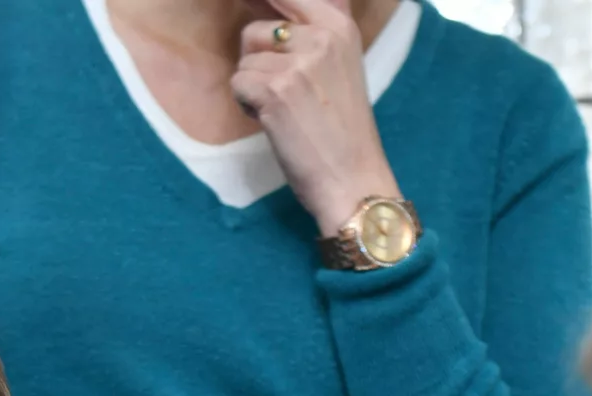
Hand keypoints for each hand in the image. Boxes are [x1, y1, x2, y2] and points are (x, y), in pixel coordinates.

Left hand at [232, 0, 402, 231]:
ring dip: (253, 87)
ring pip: (245, 60)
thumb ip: (312, 34)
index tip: (263, 44)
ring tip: (282, 112)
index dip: (262, 6)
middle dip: (257, 62)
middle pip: (257, 30)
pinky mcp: (276, 90)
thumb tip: (269, 19)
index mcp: (340, 26)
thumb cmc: (343, 133)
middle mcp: (322, 36)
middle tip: (282, 94)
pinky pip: (237, 83)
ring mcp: (299, 63)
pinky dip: (246, 106)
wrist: (354, 181)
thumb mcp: (339, 67)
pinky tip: (271, 122)